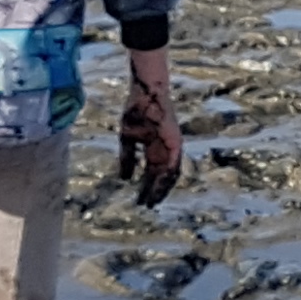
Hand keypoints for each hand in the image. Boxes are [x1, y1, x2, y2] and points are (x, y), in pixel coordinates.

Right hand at [118, 50, 180, 208]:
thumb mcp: (127, 138)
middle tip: (147, 206)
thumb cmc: (136, 110)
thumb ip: (127, 159)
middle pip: (161, 177)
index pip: (152, 173)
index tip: (140, 200)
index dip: (146, 187)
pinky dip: (167, 177)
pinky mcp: (176, 143)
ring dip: (161, 189)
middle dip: (154, 192)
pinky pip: (174, 164)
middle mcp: (165, 150)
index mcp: (154, 148)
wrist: (146, 93)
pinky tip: (160, 187)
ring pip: (170, 174)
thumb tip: (124, 178)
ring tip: (153, 202)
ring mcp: (172, 147)